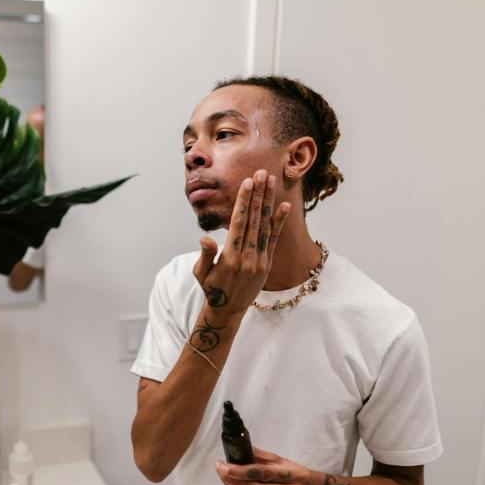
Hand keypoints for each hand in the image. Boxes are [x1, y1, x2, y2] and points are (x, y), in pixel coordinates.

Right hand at [193, 170, 290, 315]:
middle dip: (258, 195)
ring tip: (271, 182)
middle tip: (262, 173)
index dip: (244, 201)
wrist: (228, 311)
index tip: (247, 183)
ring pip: (264, 225)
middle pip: (253, 219)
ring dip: (268, 202)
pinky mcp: (266, 263)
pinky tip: (283, 207)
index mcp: (229, 257)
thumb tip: (205, 238)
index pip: (238, 222)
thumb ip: (205, 255)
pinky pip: (273, 239)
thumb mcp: (201, 273)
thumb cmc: (211, 289)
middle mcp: (247, 257)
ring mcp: (259, 260)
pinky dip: (278, 222)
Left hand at [215, 446, 324, 484]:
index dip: (239, 470)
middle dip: (233, 481)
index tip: (223, 465)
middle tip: (221, 471)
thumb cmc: (295, 474)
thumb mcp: (282, 460)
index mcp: (294, 473)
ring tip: (226, 481)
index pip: (262, 473)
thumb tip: (238, 449)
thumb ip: (260, 456)